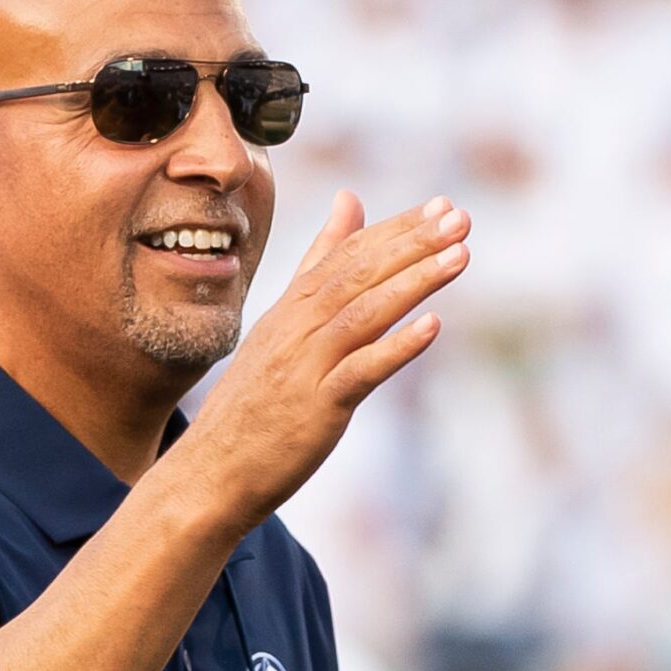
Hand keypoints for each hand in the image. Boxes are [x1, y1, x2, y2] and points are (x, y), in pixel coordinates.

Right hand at [176, 190, 469, 530]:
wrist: (210, 472)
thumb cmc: (252, 403)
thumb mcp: (282, 325)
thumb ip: (317, 264)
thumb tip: (349, 199)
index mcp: (291, 309)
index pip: (347, 255)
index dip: (396, 229)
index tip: (442, 206)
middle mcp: (296, 330)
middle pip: (358, 275)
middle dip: (412, 243)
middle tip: (460, 217)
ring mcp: (304, 367)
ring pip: (363, 314)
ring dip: (414, 282)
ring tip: (460, 255)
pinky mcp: (316, 408)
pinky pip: (359, 372)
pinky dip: (395, 347)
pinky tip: (432, 327)